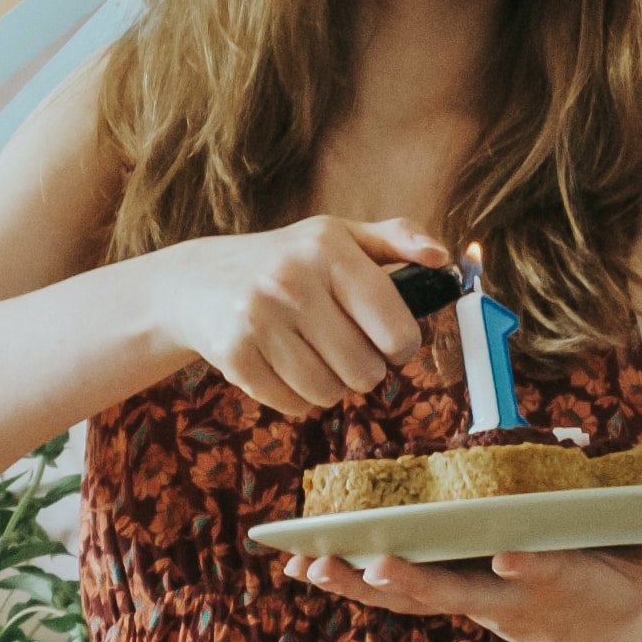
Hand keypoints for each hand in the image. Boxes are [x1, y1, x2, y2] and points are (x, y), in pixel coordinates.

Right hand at [145, 215, 450, 417]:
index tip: (388, 339)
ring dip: (330, 385)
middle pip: (366, 372)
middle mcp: (292, 281)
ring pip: (330, 394)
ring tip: (312, 355)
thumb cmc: (288, 260)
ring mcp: (259, 320)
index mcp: (329, 249)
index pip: (396, 330)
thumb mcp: (339, 236)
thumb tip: (442, 255)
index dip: (401, 345)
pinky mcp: (235, 356)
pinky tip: (282, 366)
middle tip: (344, 348)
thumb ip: (396, 238)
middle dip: (364, 368)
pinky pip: (294, 406)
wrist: (199, 282)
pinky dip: (297, 397)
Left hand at [293, 510, 641, 641]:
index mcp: (554, 588)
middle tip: (370, 564)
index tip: (507, 556)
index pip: (538, 575)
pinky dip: (341, 579)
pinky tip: (298, 564)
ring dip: (352, 582)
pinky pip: (383, 594)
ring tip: (305, 564)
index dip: (526, 567)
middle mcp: (501, 600)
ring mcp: (465, 604)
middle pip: (450, 593)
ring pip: (402, 597)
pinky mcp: (441, 600)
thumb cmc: (620, 601)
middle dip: (412, 581)